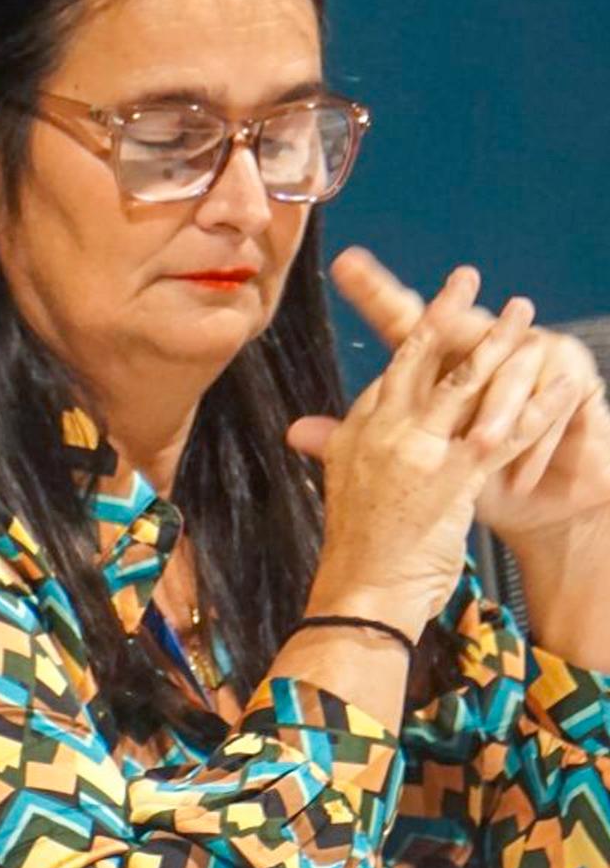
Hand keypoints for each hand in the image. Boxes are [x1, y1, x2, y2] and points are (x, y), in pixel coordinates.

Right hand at [286, 266, 581, 633]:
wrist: (362, 590)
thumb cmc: (357, 546)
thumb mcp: (341, 485)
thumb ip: (334, 448)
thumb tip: (305, 432)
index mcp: (360, 427)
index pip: (395, 368)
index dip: (418, 331)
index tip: (437, 306)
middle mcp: (384, 428)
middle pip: (420, 355)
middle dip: (447, 311)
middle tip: (468, 277)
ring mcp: (418, 449)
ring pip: (464, 383)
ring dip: (499, 344)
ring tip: (520, 312)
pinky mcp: (452, 476)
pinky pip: (505, 432)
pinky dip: (540, 406)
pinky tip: (563, 385)